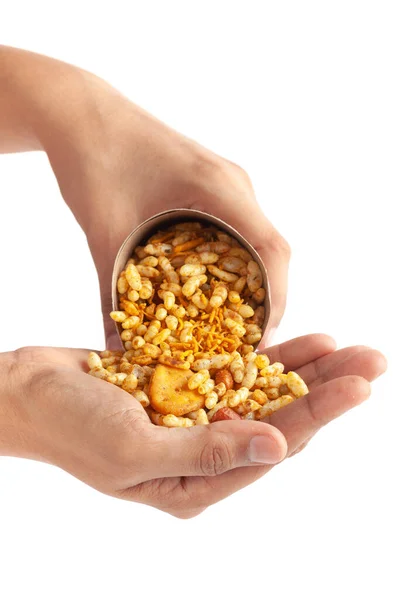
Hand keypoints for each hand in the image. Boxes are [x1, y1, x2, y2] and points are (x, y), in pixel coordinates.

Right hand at [1, 335, 385, 517]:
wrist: (29, 391)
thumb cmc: (69, 428)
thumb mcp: (134, 451)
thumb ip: (206, 453)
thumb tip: (276, 449)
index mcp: (196, 483)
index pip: (273, 445)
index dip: (319, 412)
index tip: (360, 384)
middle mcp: (205, 452)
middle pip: (281, 417)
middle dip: (328, 388)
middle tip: (375, 360)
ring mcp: (197, 416)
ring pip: (265, 391)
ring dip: (307, 369)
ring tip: (350, 347)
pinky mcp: (185, 385)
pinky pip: (236, 371)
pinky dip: (268, 356)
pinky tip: (303, 341)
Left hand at [46, 78, 289, 346]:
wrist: (78, 112)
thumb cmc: (93, 159)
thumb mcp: (104, 232)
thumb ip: (111, 292)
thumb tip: (115, 347)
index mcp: (219, 187)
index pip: (271, 249)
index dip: (276, 298)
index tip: (262, 339)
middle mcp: (233, 183)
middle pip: (271, 248)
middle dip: (267, 297)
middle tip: (248, 339)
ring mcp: (225, 180)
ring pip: (257, 239)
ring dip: (253, 281)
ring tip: (235, 322)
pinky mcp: (210, 183)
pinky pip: (237, 227)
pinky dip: (235, 262)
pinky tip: (213, 287)